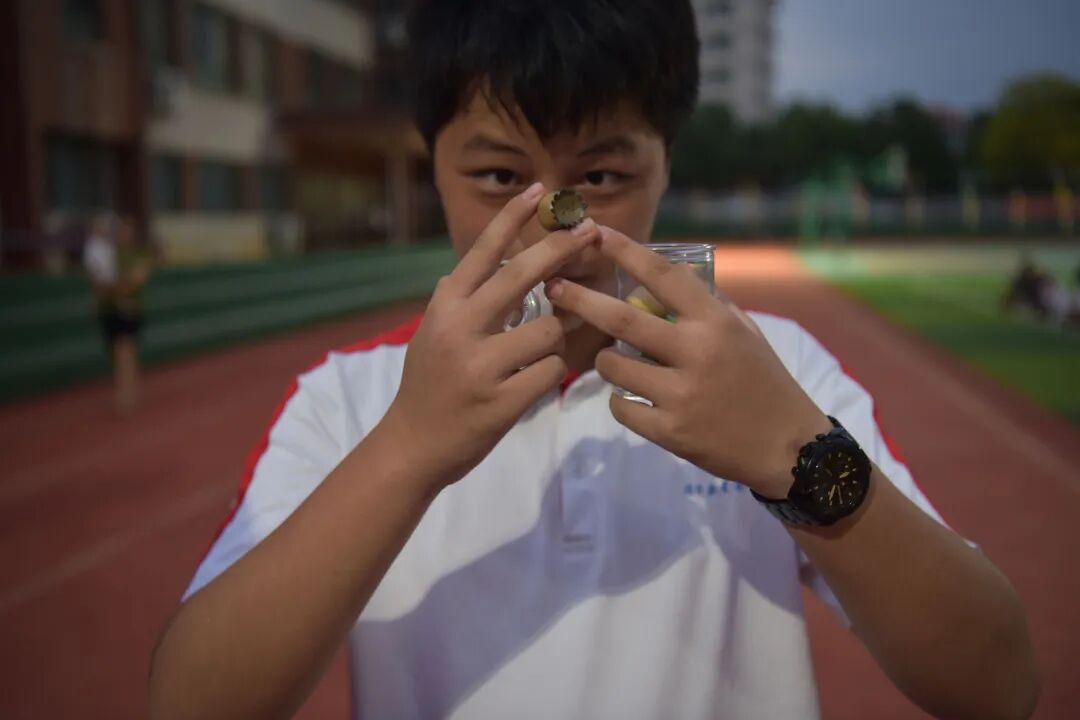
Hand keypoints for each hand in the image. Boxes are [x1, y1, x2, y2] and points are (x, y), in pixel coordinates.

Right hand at [382, 183, 599, 490]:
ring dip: (556, 337)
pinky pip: (550, 371)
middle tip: (590, 230)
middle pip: (521, 276)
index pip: (483, 252)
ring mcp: (481, 366)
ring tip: (537, 353)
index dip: (512, 219)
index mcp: (445, 308)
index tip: (540, 190)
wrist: (412, 446)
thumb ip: (456, 301)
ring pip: (547, 330)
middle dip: (560, 249)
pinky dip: (550, 372)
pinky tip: (533, 382)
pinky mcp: (502, 401)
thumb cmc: (427, 386)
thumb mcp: (431, 334)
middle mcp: (460, 329)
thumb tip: (475, 264)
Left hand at [544, 226, 830, 497]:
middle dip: (581, 300)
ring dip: (605, 359)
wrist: (786, 446)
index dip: (627, 252)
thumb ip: (707, 303)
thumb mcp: (744, 332)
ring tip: (616, 361)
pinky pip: (620, 407)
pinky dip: (621, 400)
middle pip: (621, 320)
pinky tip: (637, 400)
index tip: (598, 233)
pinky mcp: (669, 431)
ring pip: (613, 366)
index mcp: (715, 322)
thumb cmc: (764, 380)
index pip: (663, 276)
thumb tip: (670, 272)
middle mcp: (696, 352)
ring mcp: (680, 394)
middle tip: (553, 288)